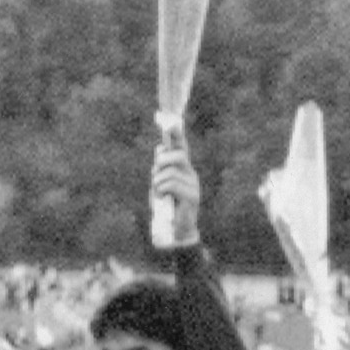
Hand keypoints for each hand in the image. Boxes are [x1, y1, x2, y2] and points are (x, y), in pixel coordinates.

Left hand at [150, 133, 201, 247]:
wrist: (176, 228)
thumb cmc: (167, 205)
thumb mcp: (160, 183)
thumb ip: (160, 167)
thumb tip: (161, 148)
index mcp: (183, 168)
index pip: (181, 147)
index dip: (177, 135)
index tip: (172, 121)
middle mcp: (190, 173)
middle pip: (178, 154)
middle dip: (162, 160)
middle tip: (156, 173)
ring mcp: (193, 185)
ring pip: (170, 171)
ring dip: (158, 182)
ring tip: (159, 194)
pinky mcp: (192, 196)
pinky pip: (170, 184)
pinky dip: (160, 190)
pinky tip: (163, 199)